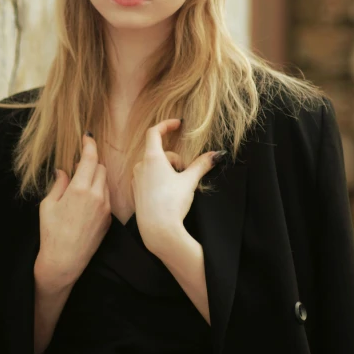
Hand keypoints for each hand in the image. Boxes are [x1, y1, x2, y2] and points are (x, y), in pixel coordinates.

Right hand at [35, 133, 110, 290]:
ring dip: (95, 178)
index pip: (90, 158)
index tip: (87, 137)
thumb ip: (59, 183)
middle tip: (77, 167)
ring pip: (105, 182)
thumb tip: (63, 170)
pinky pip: (107, 197)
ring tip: (80, 185)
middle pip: (100, 167)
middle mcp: (97, 196)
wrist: (64, 261)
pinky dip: (99, 192)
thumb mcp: (48, 204)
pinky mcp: (109, 219)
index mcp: (80, 189)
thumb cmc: (51, 232)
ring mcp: (105, 208)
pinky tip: (86, 201)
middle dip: (91, 163)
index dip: (89, 145)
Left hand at [131, 119, 218, 253]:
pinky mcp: (136, 191)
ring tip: (177, 186)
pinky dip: (159, 179)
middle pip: (159, 153)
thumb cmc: (172, 203)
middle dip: (175, 159)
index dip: (166, 125)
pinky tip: (167, 195)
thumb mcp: (190, 181)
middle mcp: (140, 166)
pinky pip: (148, 177)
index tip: (178, 124)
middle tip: (185, 174)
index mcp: (152, 158)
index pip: (154, 132)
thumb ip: (202, 165)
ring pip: (154, 166)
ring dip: (167, 170)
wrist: (158, 230)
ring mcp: (136, 179)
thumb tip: (217, 154)